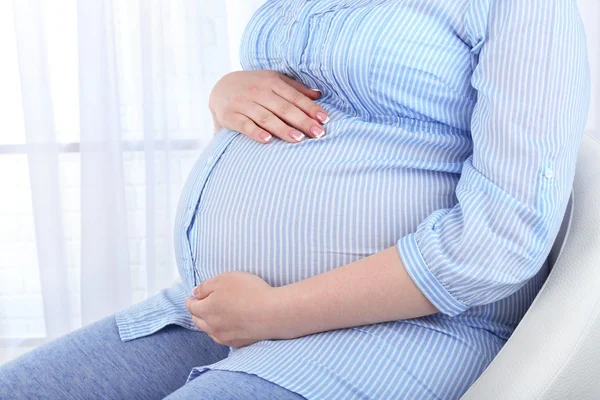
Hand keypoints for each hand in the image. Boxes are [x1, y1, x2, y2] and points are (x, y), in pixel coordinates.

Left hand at [185, 271, 280, 348]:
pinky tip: (227, 326)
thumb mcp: (224, 279)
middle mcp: (212, 326)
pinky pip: (223, 338)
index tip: (194, 296)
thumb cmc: (248, 292)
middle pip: (198, 321)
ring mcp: (224, 337)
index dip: (192, 299)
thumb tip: (195, 293)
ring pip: (210, 331)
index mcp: (205, 310)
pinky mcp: (238, 343)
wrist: (272, 313)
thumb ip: (206, 286)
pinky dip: (221, 331)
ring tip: (213, 316)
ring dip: (208, 323)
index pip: (191, 306)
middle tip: (200, 306)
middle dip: (197, 312)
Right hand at [208, 70, 328, 143]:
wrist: (220, 88)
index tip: (324, 119)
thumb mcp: (273, 81)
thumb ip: (295, 88)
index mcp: (271, 81)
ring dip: (283, 128)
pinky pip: (244, 125)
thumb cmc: (253, 86)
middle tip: (318, 133)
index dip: (310, 108)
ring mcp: (243, 103)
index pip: (295, 97)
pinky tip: (268, 140)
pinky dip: (255, 132)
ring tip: (298, 139)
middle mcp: (258, 91)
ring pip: (266, 117)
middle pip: (284, 108)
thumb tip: (319, 95)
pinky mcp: (230, 116)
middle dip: (302, 121)